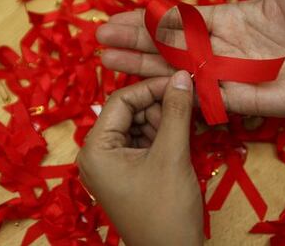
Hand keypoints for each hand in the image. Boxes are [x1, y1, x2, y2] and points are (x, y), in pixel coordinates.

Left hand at [77, 71, 202, 245]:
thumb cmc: (166, 209)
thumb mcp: (171, 155)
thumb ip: (175, 111)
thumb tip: (182, 75)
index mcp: (96, 148)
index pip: (121, 100)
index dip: (151, 87)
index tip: (181, 80)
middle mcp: (97, 153)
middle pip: (129, 112)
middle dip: (159, 106)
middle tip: (188, 103)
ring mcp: (111, 164)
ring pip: (137, 125)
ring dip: (163, 121)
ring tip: (187, 124)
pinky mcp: (125, 172)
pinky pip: (142, 142)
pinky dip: (161, 136)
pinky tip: (180, 137)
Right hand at [97, 0, 284, 117]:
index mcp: (223, 21)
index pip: (174, 21)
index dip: (144, 19)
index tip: (116, 18)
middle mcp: (215, 49)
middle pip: (164, 45)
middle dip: (131, 41)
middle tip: (99, 39)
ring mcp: (220, 75)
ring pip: (172, 70)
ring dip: (140, 65)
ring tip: (108, 60)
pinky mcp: (232, 98)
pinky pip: (194, 94)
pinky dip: (169, 91)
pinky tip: (144, 86)